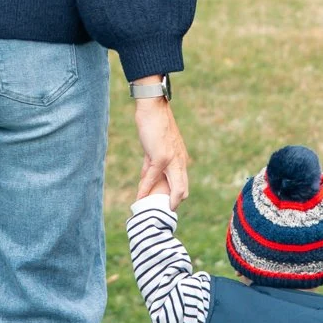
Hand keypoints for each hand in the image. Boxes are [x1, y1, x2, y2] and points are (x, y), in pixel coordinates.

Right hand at [135, 95, 188, 209]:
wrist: (153, 108)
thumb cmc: (154, 125)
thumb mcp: (155, 149)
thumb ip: (151, 165)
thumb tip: (144, 181)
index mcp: (181, 159)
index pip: (183, 185)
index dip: (176, 198)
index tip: (165, 207)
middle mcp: (181, 161)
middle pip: (183, 191)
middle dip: (173, 205)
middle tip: (160, 213)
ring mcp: (172, 160)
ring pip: (175, 189)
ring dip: (161, 202)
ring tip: (151, 212)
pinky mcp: (161, 157)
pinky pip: (152, 178)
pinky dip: (145, 190)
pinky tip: (138, 198)